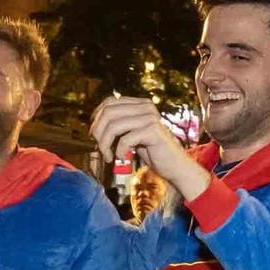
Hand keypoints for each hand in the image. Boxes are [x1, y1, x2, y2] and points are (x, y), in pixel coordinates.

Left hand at [90, 97, 210, 201]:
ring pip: (114, 126)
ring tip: (108, 156)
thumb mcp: (131, 136)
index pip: (109, 102)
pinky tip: (122, 157)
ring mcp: (150, 117)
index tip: (95, 136)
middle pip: (108, 112)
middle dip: (98, 132)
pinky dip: (119, 150)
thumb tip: (94, 126)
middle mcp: (145, 107)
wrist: (175, 167)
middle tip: (100, 149)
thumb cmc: (152, 153)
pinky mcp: (152, 130)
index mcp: (140, 104)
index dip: (97, 118)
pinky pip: (125, 139)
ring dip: (105, 144)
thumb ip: (118, 127)